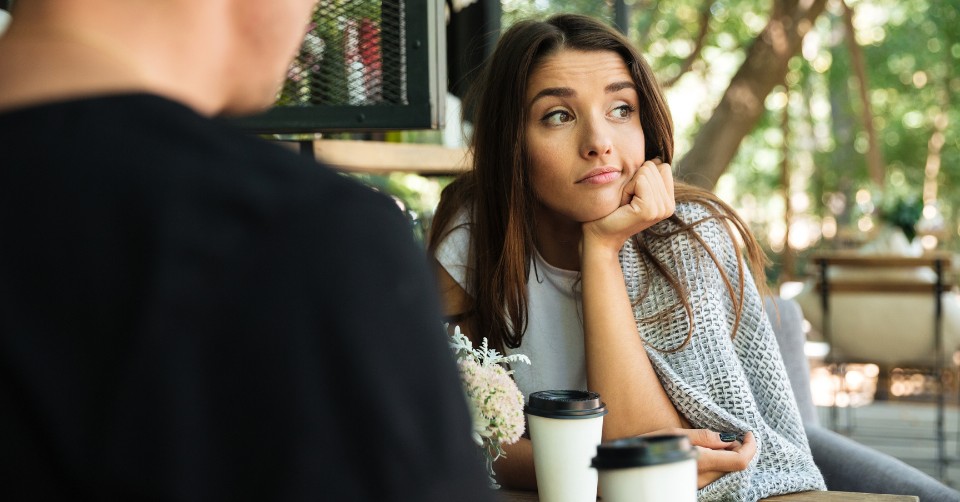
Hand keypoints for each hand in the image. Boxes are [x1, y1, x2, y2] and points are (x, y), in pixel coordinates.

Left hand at [583, 158, 674, 249]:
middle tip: (627, 200)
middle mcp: (669, 206)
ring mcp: (662, 209)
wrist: (600, 234)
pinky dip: (627, 188)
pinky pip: (640, 180)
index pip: (663, 166)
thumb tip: (656, 157)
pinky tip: (624, 204)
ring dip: (630, 184)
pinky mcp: (649, 210)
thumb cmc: (613, 210)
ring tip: (625, 203)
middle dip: (635, 179)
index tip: (633, 194)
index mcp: (669, 201)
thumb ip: (649, 175)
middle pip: (655, 165)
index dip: (643, 175)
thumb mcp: (635, 189)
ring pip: (646, 171)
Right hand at [641, 428, 756, 488]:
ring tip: (714, 443)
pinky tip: (707, 454)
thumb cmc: (648, 444)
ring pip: (725, 472)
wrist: (629, 463)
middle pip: (734, 467)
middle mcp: (701, 479)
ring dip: (727, 457)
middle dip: (737, 450)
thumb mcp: (675, 433)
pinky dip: (718, 464)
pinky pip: (714, 476)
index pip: (739, 461)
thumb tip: (728, 438)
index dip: (750, 447)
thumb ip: (704, 436)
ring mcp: (697, 485)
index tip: (749, 433)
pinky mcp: (693, 487)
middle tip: (727, 435)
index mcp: (699, 462)